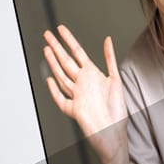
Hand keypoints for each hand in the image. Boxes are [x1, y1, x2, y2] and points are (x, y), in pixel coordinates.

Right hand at [39, 22, 127, 143]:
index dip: (69, 40)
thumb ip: (110, 59)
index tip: (60, 29)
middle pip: (66, 62)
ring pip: (61, 76)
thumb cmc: (116, 111)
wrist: (114, 134)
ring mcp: (76, 96)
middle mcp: (83, 84)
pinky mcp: (72, 109)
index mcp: (93, 75)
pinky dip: (55, 90)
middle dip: (56, 47)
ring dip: (54, 63)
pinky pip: (60, 99)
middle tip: (47, 34)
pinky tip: (49, 80)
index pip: (77, 53)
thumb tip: (107, 39)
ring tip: (47, 49)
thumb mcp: (116, 80)